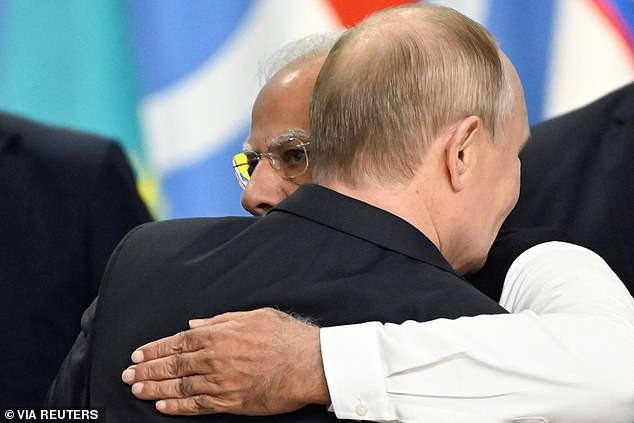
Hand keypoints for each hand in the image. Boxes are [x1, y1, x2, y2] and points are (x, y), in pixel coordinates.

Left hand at [121, 307, 329, 415]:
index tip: (138, 354)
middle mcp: (214, 358)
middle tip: (128, 374)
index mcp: (218, 334)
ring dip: (155, 389)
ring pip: (179, 387)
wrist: (308, 363)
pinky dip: (177, 407)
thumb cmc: (285, 336)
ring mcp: (220, 382)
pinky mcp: (230, 402)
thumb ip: (219, 320)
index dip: (155, 349)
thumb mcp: (253, 316)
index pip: (177, 341)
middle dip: (147, 370)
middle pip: (172, 365)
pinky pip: (197, 406)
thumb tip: (194, 325)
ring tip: (137, 390)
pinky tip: (162, 407)